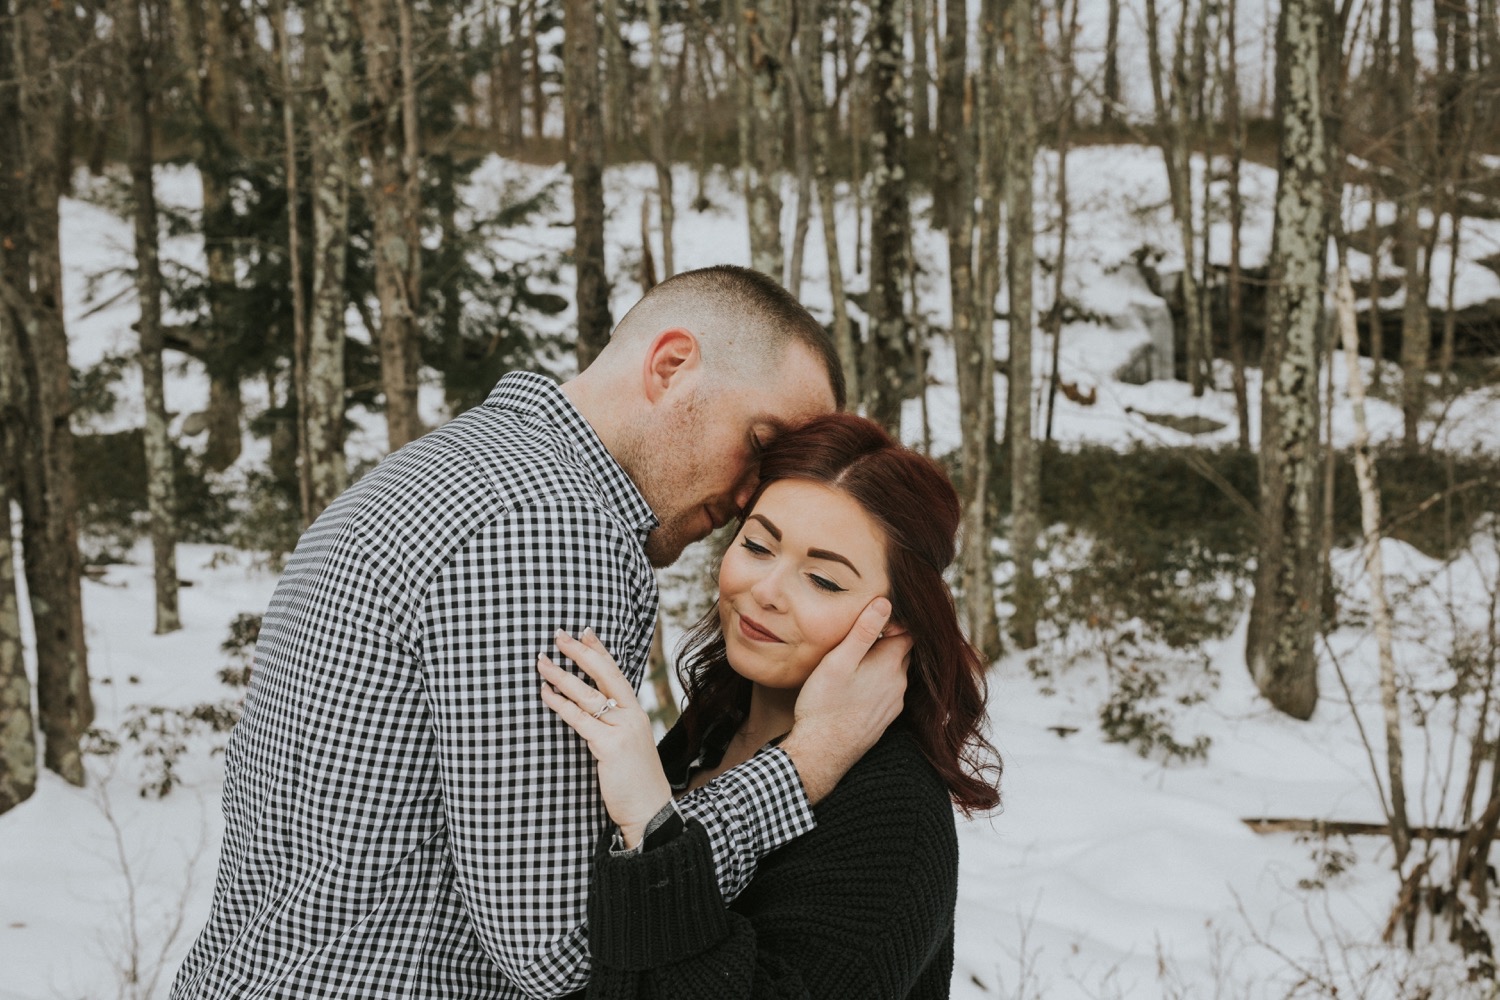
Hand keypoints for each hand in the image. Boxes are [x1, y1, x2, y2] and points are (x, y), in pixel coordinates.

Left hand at [538, 628, 672, 847]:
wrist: (649, 810)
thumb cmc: (634, 781)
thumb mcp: (628, 745)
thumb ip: (613, 725)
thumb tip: (589, 709)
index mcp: (636, 712)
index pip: (616, 673)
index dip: (599, 650)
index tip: (584, 631)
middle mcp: (631, 715)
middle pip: (603, 674)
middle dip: (579, 652)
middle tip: (558, 635)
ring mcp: (622, 729)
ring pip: (587, 694)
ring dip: (561, 675)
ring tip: (541, 662)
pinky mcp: (610, 745)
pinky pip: (580, 719)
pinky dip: (560, 705)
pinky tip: (545, 695)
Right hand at [780, 597, 910, 803]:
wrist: (821, 753)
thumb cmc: (824, 705)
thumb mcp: (838, 661)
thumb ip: (863, 631)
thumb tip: (885, 602)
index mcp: (890, 665)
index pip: (907, 632)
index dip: (893, 621)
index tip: (873, 618)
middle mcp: (898, 684)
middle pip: (903, 651)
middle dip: (888, 641)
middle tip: (862, 636)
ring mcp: (894, 703)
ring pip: (895, 672)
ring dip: (882, 664)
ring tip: (856, 660)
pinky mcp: (885, 718)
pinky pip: (888, 692)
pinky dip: (878, 683)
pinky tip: (857, 686)